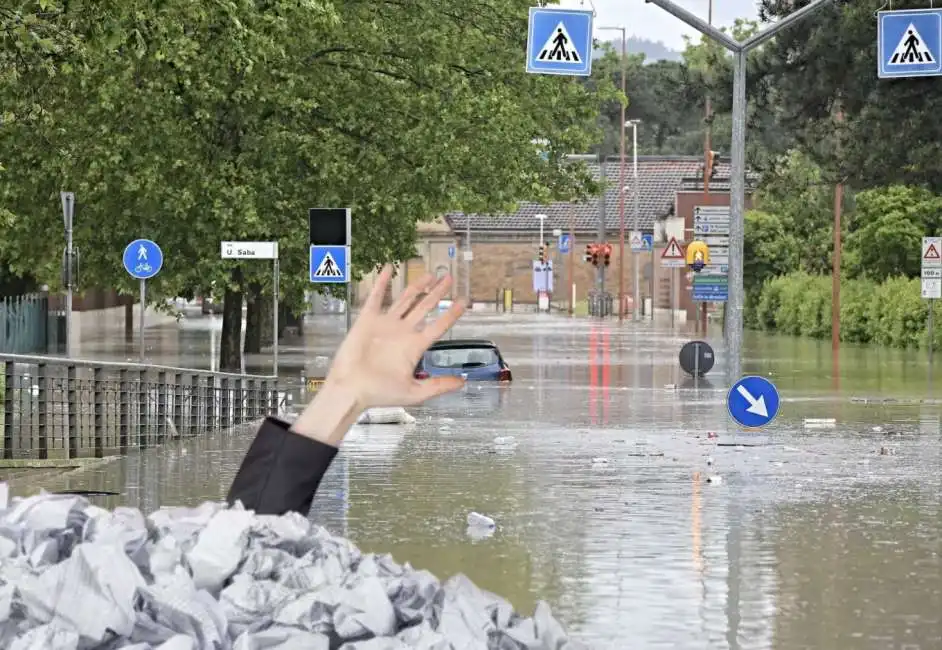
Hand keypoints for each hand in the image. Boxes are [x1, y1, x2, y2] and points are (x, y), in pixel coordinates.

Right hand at [325, 264, 466, 408]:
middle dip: (437, 293)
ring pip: (405, 299)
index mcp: (414, 347)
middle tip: (448, 278)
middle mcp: (403, 332)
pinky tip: (389, 268)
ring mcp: (386, 324)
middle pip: (424, 307)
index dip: (451, 314)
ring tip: (429, 274)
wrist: (351, 389)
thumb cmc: (380, 393)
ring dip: (417, 286)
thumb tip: (463, 382)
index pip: (438, 326)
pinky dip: (382, 283)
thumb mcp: (415, 392)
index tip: (463, 302)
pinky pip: (376, 297)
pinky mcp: (368, 319)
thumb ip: (439, 385)